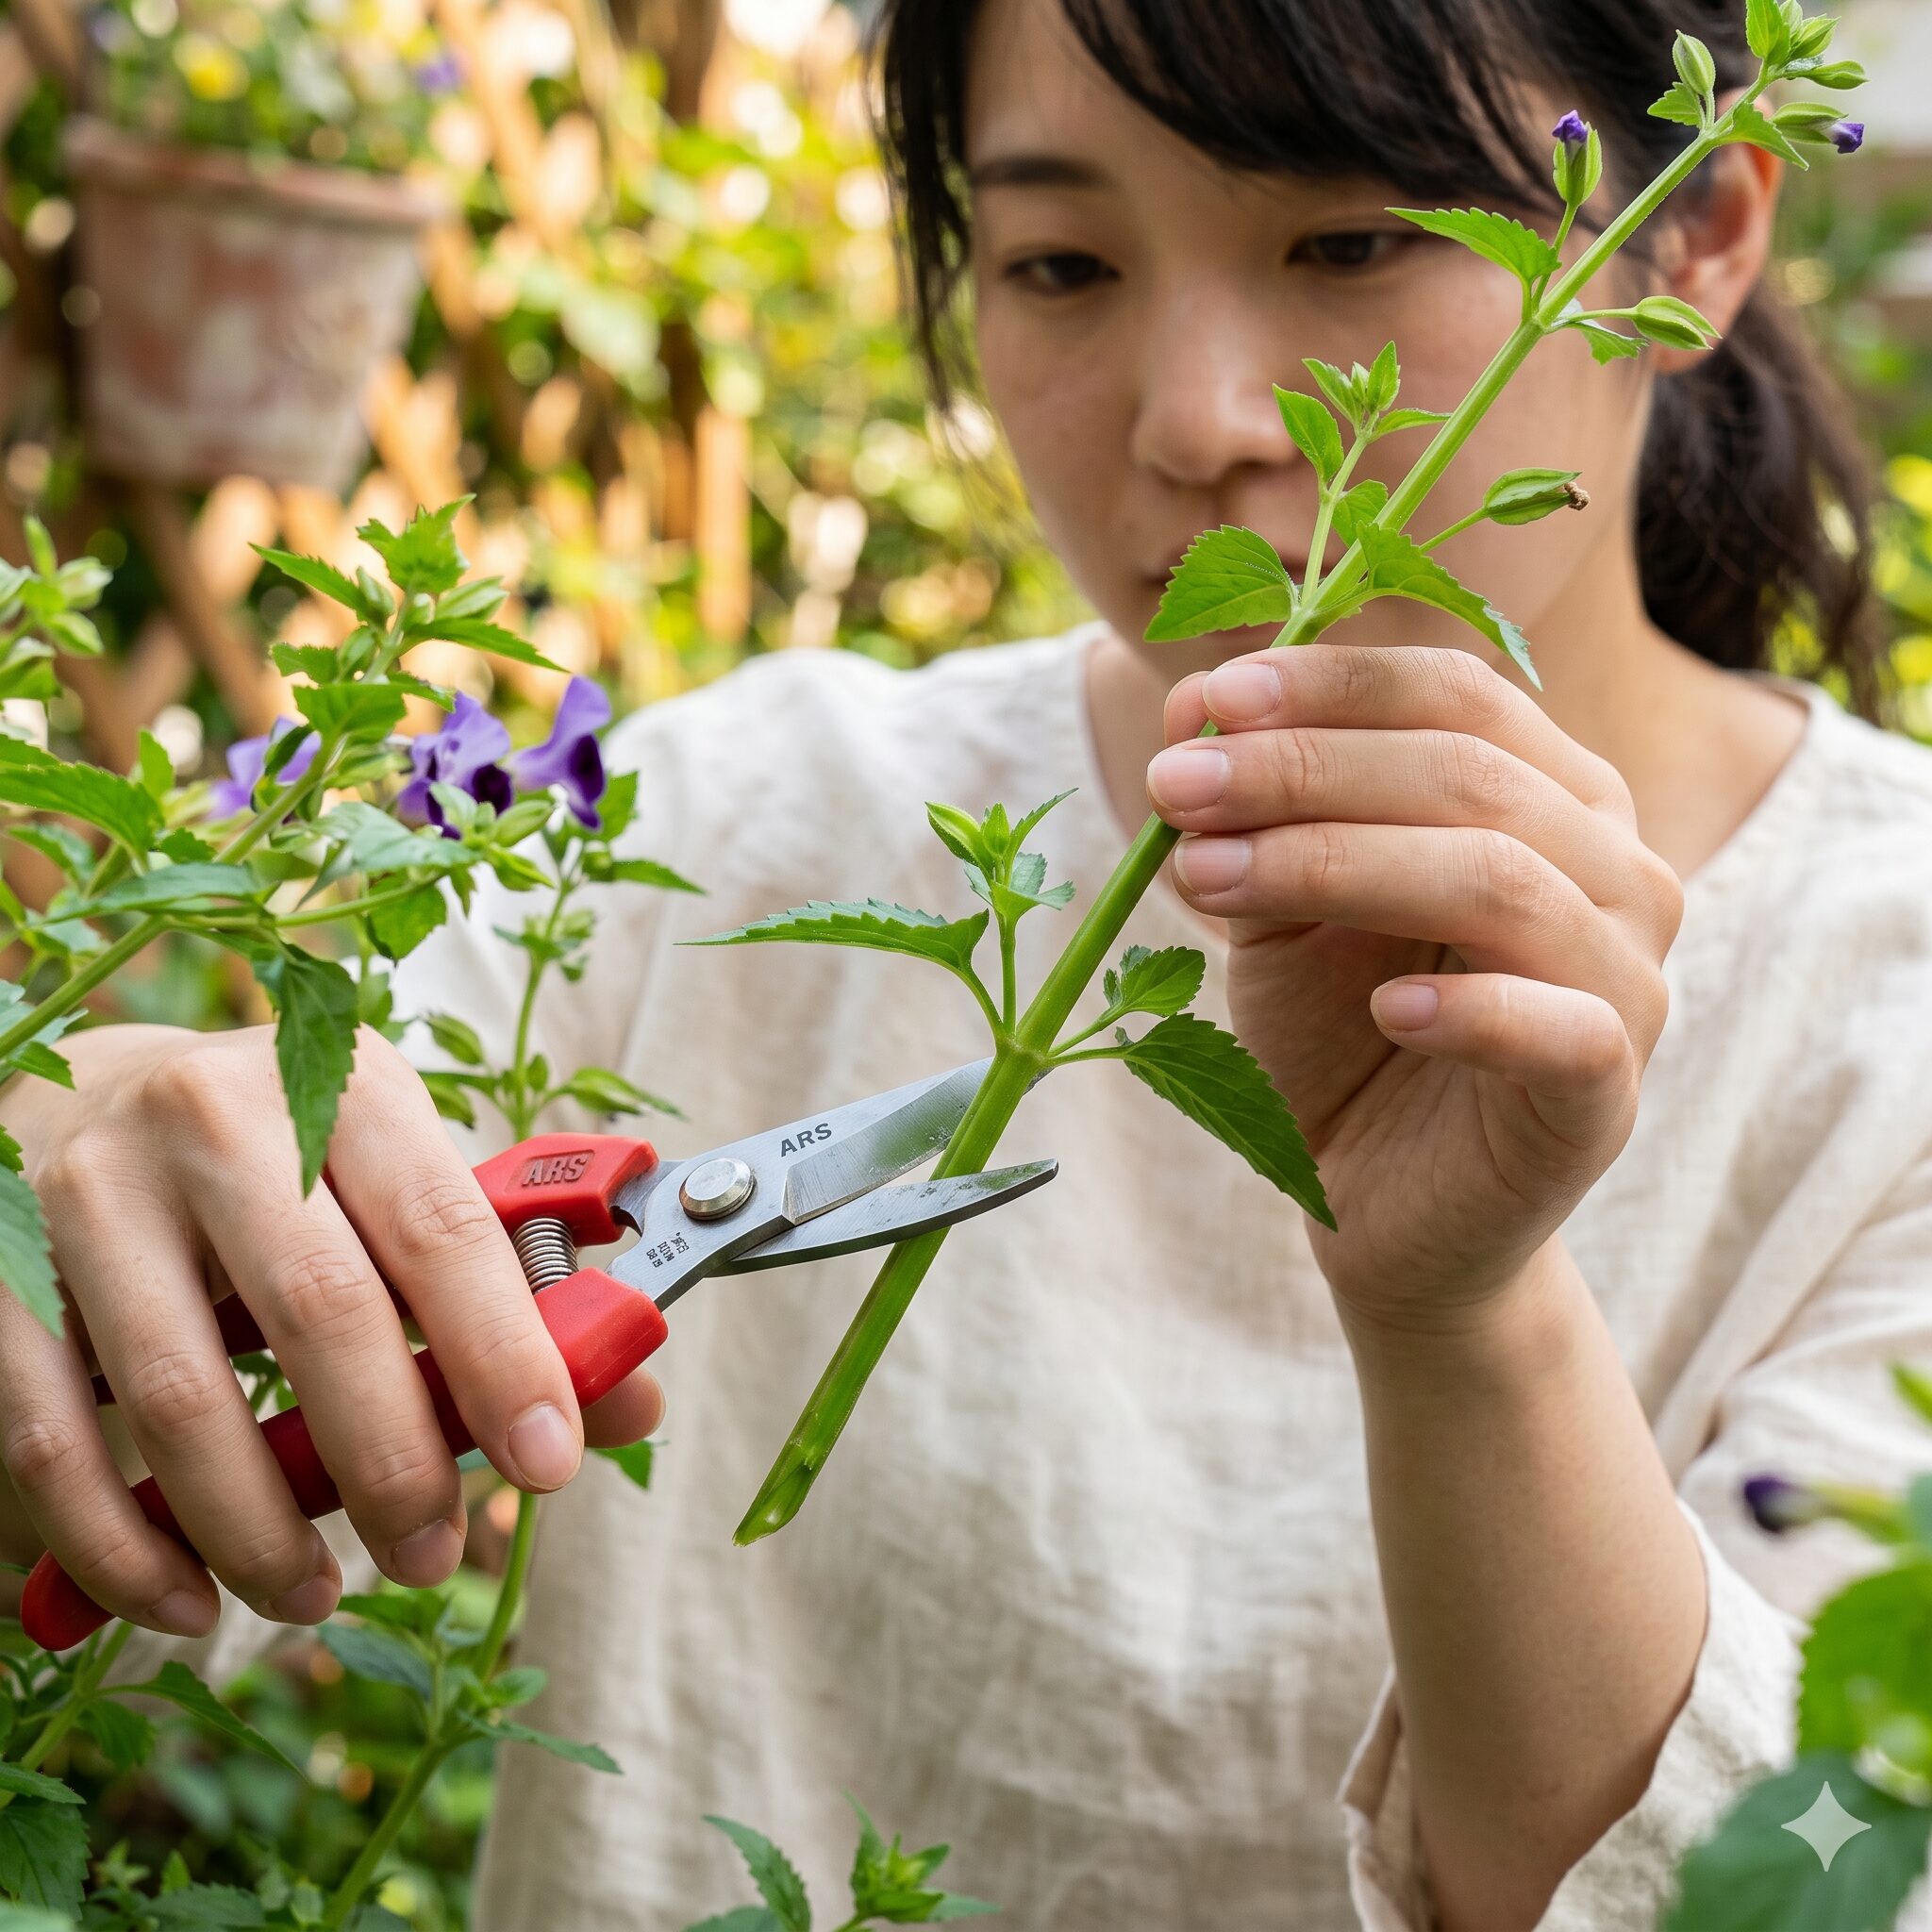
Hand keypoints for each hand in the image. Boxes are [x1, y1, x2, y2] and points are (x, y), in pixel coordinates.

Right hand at [0, 1025, 663, 1635]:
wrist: (80, 1089)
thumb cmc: (280, 1151)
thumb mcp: (397, 1178)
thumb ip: (504, 1285)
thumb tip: (625, 1400)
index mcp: (342, 1089)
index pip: (443, 1228)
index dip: (503, 1355)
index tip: (549, 1464)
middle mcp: (213, 1122)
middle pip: (321, 1315)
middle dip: (391, 1462)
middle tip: (432, 1551)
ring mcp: (89, 1193)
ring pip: (181, 1399)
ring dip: (257, 1530)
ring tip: (311, 1593)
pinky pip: (54, 1441)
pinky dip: (120, 1548)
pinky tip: (181, 1600)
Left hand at [1148, 645, 1681, 1330]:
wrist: (1383, 1206)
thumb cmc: (1341, 1036)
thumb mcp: (1281, 909)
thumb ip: (1254, 815)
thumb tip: (1188, 701)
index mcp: (1551, 796)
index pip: (1456, 696)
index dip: (1332, 685)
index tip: (1208, 697)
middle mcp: (1614, 869)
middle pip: (1468, 775)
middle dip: (1304, 769)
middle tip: (1174, 787)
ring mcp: (1627, 980)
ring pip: (1501, 881)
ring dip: (1337, 865)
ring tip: (1207, 877)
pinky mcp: (1606, 1094)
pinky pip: (1563, 1030)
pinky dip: (1472, 1012)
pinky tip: (1386, 1009)